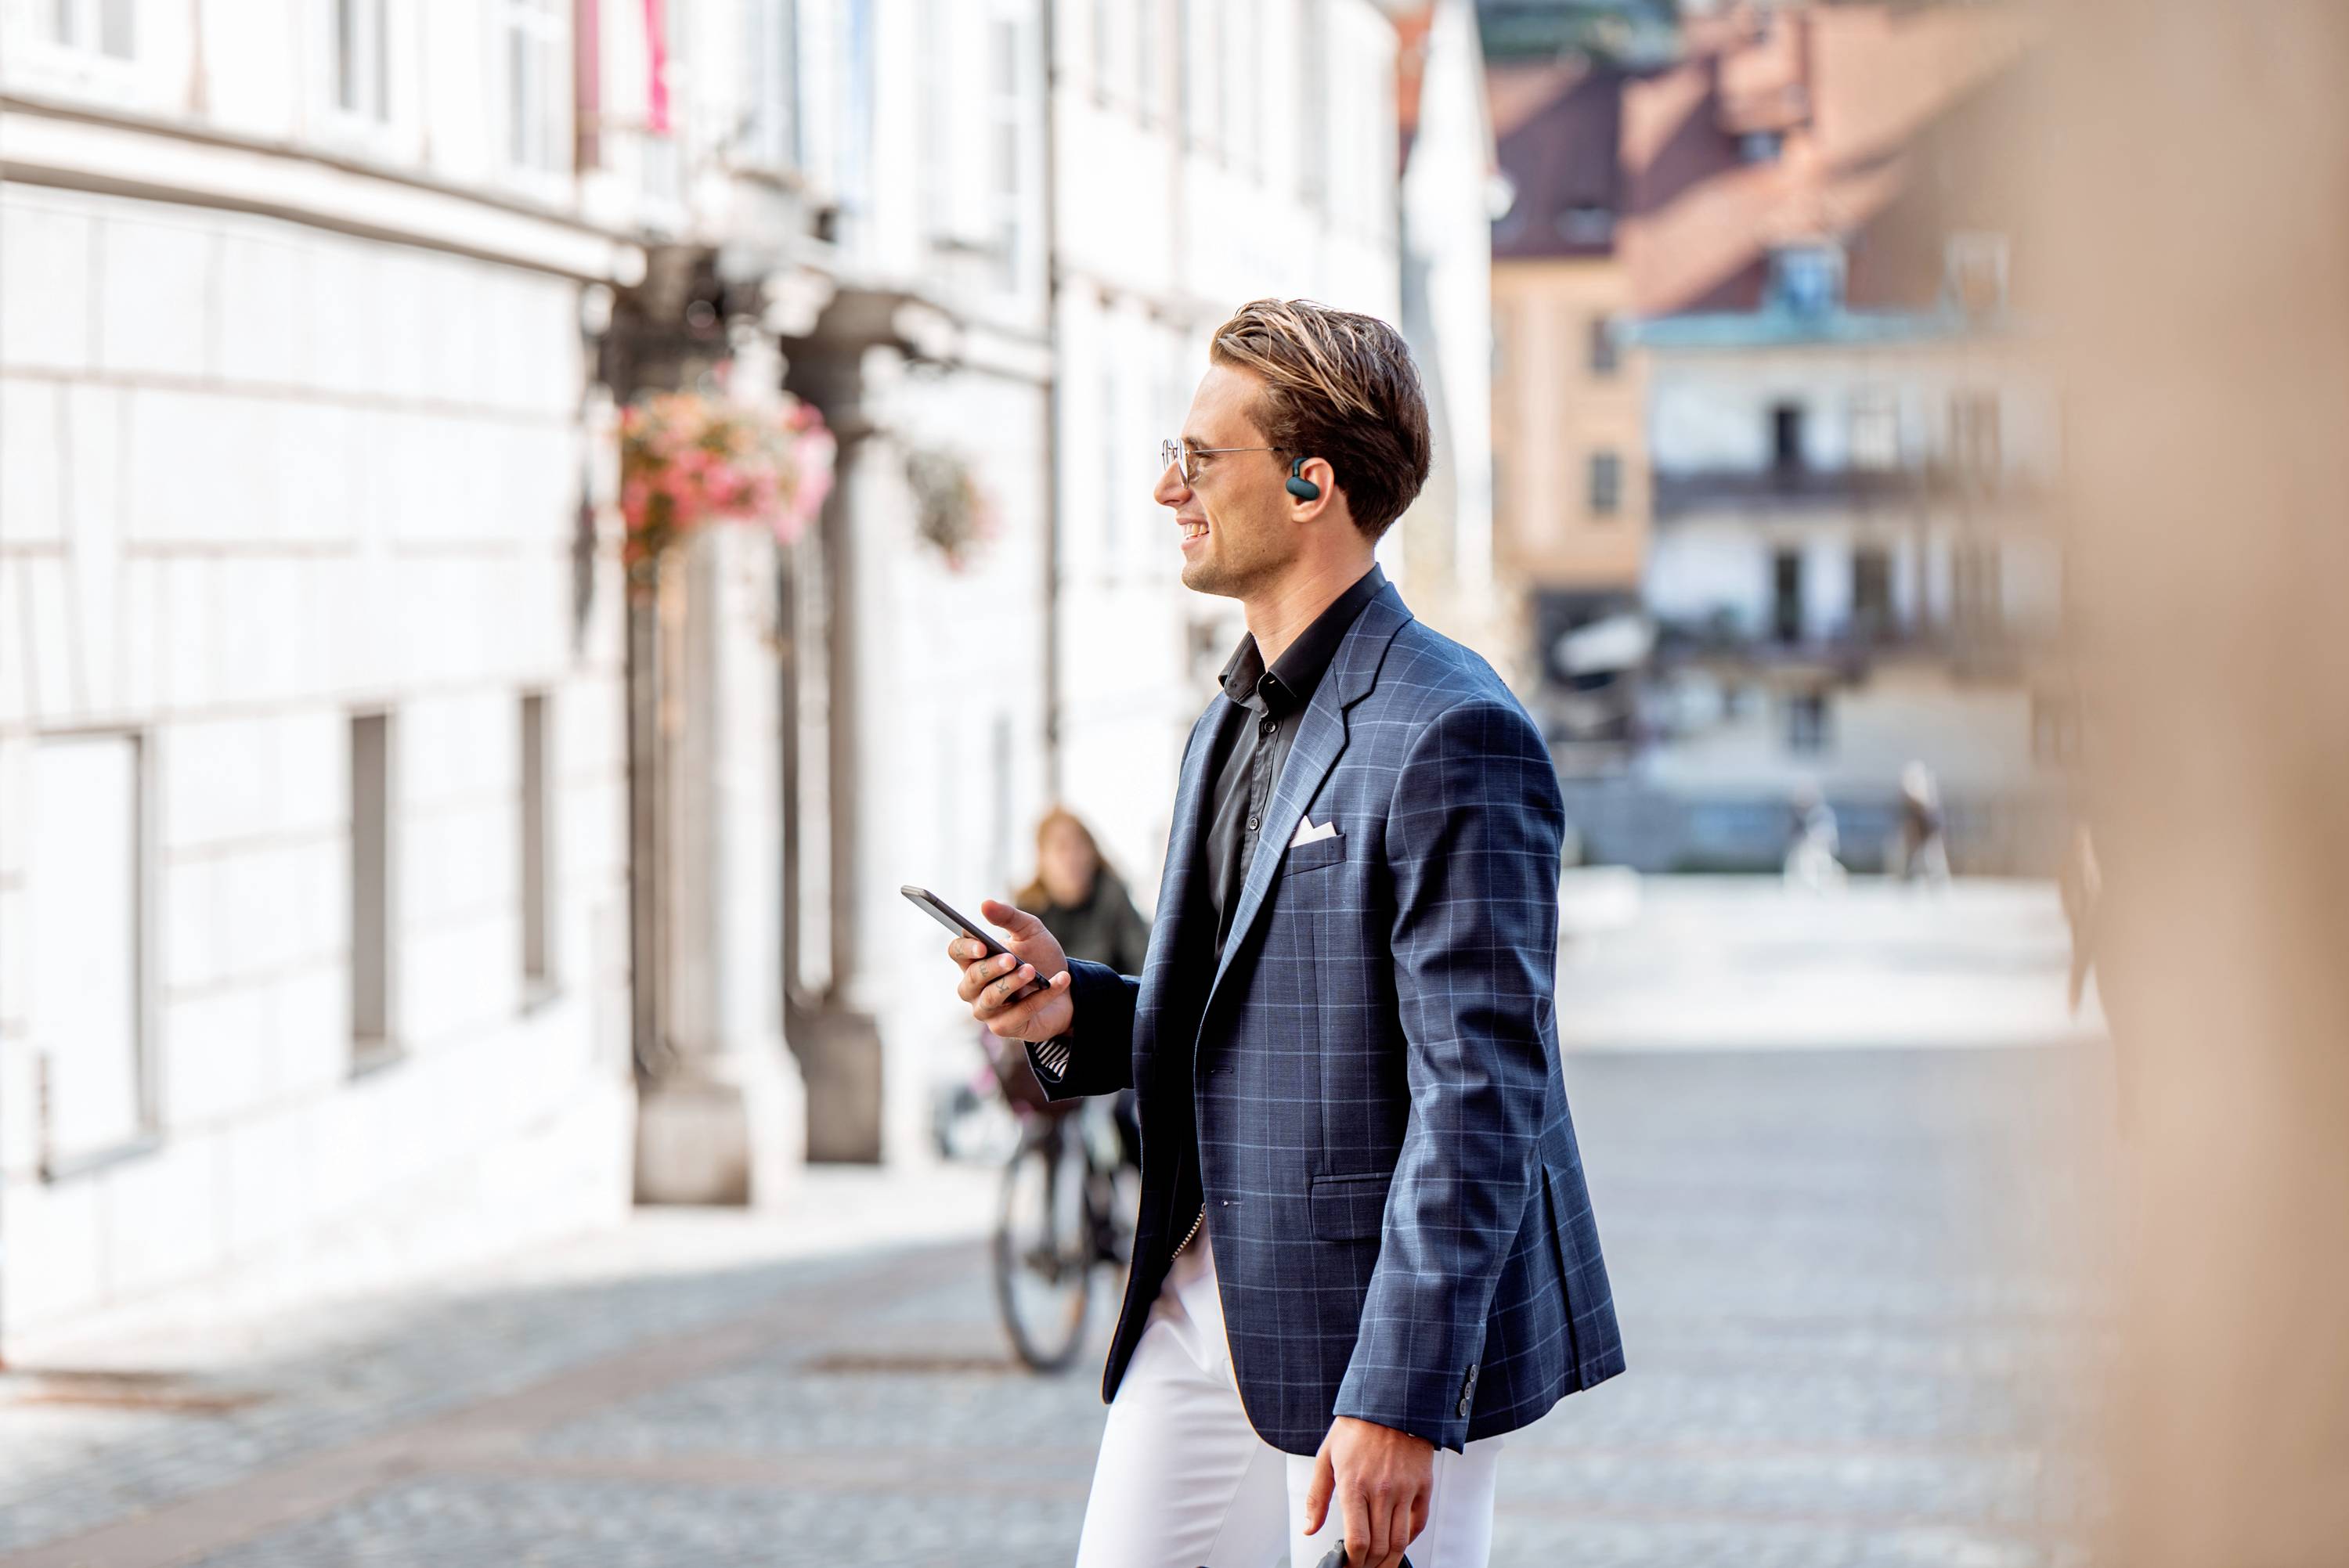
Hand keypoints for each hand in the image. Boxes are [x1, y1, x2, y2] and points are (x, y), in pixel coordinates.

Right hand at [948, 900, 1073, 1044]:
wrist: (1068, 989)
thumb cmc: (1042, 959)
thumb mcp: (1031, 932)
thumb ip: (1009, 917)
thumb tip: (985, 904)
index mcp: (975, 959)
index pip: (956, 952)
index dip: (965, 949)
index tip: (982, 945)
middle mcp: (974, 987)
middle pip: (969, 979)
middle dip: (991, 968)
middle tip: (1012, 959)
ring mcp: (987, 1009)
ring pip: (990, 999)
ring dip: (1011, 984)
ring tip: (1032, 971)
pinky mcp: (1005, 1027)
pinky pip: (1018, 1014)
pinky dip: (1040, 998)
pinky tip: (1059, 981)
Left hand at [1303, 1416, 1433, 1567]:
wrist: (1390, 1401)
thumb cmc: (1357, 1427)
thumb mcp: (1326, 1457)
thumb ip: (1317, 1497)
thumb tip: (1310, 1528)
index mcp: (1354, 1484)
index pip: (1358, 1540)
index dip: (1354, 1561)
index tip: (1349, 1565)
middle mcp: (1382, 1490)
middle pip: (1379, 1546)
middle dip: (1369, 1565)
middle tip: (1362, 1566)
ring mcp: (1405, 1488)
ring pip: (1401, 1541)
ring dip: (1390, 1560)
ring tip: (1380, 1564)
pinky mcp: (1423, 1484)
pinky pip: (1419, 1523)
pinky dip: (1409, 1540)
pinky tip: (1398, 1542)